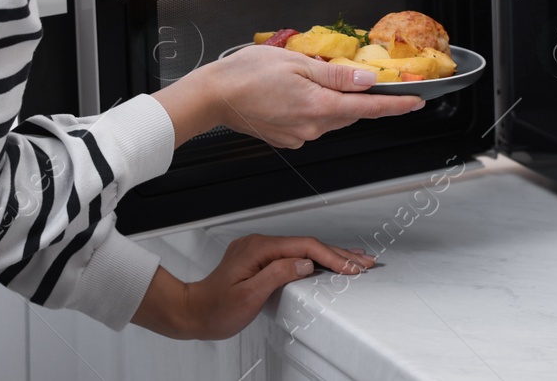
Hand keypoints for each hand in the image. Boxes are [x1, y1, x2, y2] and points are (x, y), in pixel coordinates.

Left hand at [132, 234, 374, 339]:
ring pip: (302, 249)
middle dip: (338, 253)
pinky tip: (325, 263)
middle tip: (365, 261)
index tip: (350, 267)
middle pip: (306, 245)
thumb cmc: (215, 309)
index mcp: (259, 249)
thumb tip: (306, 263)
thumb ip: (278, 274)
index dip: (330, 256)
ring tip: (354, 261)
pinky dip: (313, 258)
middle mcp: (260, 244)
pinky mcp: (260, 259)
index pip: (304, 247)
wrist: (192, 311)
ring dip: (329, 255)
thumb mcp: (248, 296)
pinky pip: (293, 254)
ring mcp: (260, 250)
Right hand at [156, 45, 424, 148]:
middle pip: (349, 113)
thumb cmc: (248, 73)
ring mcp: (299, 136)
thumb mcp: (297, 63)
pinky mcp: (287, 139)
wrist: (213, 96)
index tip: (415, 102)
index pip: (368, 109)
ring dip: (331, 101)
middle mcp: (312, 127)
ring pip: (330, 118)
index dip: (395, 105)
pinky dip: (312, 108)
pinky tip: (294, 93)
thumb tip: (368, 80)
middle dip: (357, 97)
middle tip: (358, 77)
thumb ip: (336, 75)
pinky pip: (311, 123)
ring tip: (309, 78)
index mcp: (319, 106)